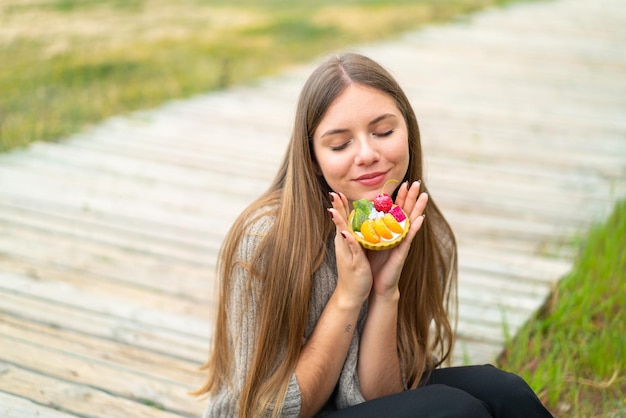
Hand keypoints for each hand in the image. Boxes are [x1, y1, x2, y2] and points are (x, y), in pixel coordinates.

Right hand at [328, 192, 372, 306]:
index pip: (344, 219)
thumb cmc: (355, 271)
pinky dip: (349, 240)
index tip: (337, 192)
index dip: (341, 206)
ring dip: (340, 221)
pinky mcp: (354, 262)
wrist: (351, 293)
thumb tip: (353, 226)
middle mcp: (344, 244)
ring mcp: (348, 253)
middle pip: (340, 222)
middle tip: (333, 193)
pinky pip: (352, 249)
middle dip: (337, 208)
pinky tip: (346, 233)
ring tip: (334, 208)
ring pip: (343, 233)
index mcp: (347, 240)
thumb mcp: (355, 251)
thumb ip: (354, 238)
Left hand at [367, 181, 427, 296]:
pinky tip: (420, 219)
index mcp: (387, 230)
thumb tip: (361, 213)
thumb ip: (366, 228)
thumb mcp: (366, 242)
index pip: (393, 210)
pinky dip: (414, 228)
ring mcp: (401, 242)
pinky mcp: (401, 252)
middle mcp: (396, 234)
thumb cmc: (371, 264)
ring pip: (410, 221)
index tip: (402, 182)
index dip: (398, 197)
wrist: (376, 284)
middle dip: (410, 197)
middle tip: (416, 182)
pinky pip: (408, 238)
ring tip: (424, 195)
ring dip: (417, 208)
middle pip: (404, 211)